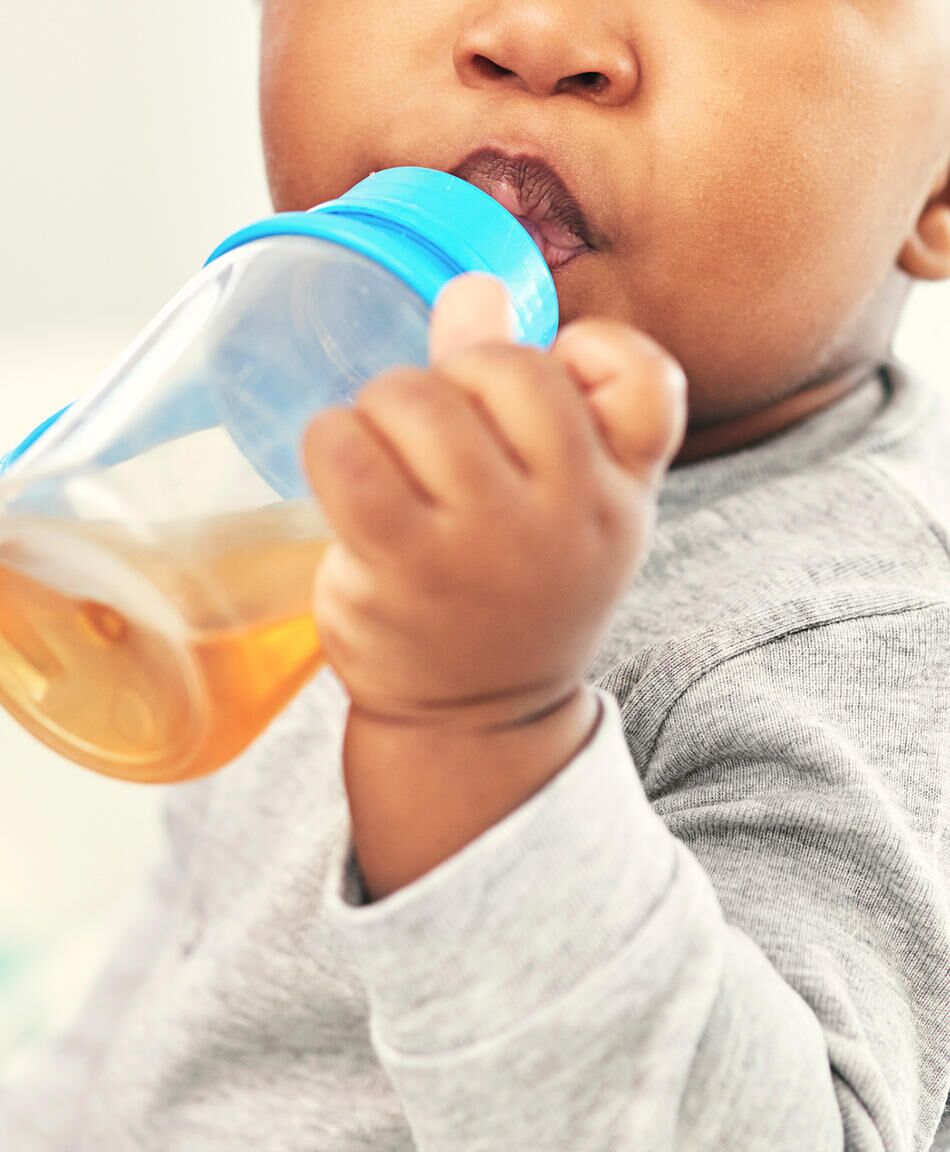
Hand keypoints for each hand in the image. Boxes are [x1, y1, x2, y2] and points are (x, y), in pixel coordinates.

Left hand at [302, 273, 685, 731]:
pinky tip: (344, 471)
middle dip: (452, 379)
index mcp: (619, 492)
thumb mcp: (555, 505)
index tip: (549, 383)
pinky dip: (331, 440)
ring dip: (381, 409)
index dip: (590, 352)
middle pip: (504, 366)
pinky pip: (348, 450)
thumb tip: (474, 288)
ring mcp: (486, 542)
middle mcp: (568, 513)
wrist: (476, 722)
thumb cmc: (514, 595)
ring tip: (386, 458)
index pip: (645, 376)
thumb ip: (528, 394)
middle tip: (437, 435)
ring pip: (415, 397)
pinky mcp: (403, 567)